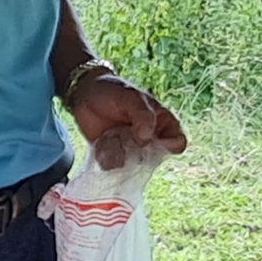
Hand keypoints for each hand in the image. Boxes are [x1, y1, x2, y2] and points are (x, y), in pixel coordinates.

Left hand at [69, 71, 186, 160]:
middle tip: (129, 141)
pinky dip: (108, 160)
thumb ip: (142, 116)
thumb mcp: (130, 98)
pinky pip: (114, 167)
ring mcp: (131, 150)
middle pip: (155, 158)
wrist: (84, 95)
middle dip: (142, 155)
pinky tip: (101, 146)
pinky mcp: (113, 156)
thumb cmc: (113, 92)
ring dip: (123, 157)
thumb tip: (146, 138)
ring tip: (112, 139)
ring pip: (134, 166)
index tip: (160, 143)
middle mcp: (149, 140)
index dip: (172, 146)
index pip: (177, 141)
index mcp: (162, 123)